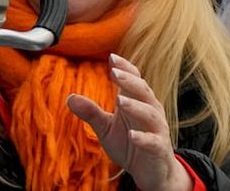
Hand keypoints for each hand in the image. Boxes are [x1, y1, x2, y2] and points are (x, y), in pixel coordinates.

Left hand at [67, 54, 192, 189]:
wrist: (152, 173)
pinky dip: (144, 138)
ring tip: (120, 100)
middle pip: (143, 91)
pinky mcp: (160, 150)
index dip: (125, 68)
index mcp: (137, 102)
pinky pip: (154, 142)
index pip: (134, 79)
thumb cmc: (129, 144)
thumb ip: (91, 112)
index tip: (112, 56)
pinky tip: (132, 136)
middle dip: (130, 81)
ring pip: (150, 114)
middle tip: (114, 73)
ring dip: (135, 106)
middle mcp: (150, 111)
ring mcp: (157, 130)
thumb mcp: (106, 128)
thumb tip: (70, 97)